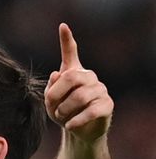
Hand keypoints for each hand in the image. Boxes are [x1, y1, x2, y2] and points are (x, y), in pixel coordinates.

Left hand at [44, 23, 112, 142]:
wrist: (77, 131)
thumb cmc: (63, 112)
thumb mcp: (51, 103)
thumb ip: (51, 89)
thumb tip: (56, 74)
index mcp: (73, 73)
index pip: (71, 52)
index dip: (66, 40)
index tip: (62, 26)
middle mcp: (89, 77)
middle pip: (71, 78)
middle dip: (56, 95)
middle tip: (52, 109)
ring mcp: (100, 89)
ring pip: (80, 97)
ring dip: (64, 111)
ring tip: (61, 117)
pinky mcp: (107, 105)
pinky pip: (90, 111)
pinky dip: (75, 121)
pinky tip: (70, 125)